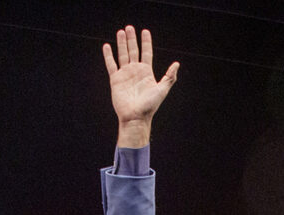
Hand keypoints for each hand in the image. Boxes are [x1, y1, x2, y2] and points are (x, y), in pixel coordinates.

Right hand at [104, 26, 178, 144]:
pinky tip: (107, 46)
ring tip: (120, 31)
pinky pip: (111, 64)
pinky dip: (108, 55)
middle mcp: (135, 71)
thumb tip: (177, 64)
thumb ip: (169, 77)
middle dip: (132, 39)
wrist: (135, 117)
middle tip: (129, 27)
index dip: (146, 42)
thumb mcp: (162, 90)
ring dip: (121, 43)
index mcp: (146, 72)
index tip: (145, 31)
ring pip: (122, 54)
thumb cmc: (149, 106)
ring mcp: (125, 74)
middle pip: (133, 50)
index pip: (146, 52)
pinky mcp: (116, 79)